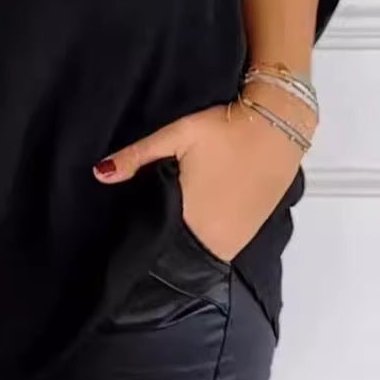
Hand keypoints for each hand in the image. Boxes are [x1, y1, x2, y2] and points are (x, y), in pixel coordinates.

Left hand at [93, 103, 304, 260]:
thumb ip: (137, 156)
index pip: (155, 246)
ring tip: (172, 217)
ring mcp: (236, 239)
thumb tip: (100, 174)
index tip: (125, 237)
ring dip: (185, 240)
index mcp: (190, 217)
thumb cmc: (227, 130)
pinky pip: (221, 244)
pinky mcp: (251, 231)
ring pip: (199, 250)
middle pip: (176, 252)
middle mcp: (214, 237)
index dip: (139, 242)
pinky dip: (207, 236)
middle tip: (148, 220)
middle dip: (160, 240)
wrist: (279, 127)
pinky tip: (199, 214)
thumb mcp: (177, 135)